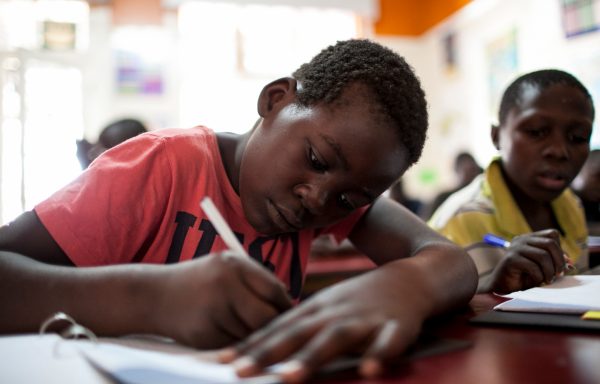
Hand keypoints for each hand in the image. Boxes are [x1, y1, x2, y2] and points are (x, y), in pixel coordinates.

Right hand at [151, 251, 291, 348]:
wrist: (153, 296)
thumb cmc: (198, 282)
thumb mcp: (225, 268)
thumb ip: (255, 281)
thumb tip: (289, 305)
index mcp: (233, 265)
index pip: (274, 290)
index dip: (284, 305)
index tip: (288, 315)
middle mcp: (224, 285)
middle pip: (266, 317)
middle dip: (272, 326)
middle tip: (273, 330)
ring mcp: (213, 310)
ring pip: (251, 334)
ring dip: (251, 336)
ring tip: (237, 326)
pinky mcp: (204, 333)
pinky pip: (233, 345)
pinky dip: (234, 344)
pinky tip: (221, 332)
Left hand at [219, 263, 428, 381]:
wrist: (410, 278)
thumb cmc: (361, 298)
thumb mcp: (327, 307)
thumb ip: (300, 328)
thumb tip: (264, 349)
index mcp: (317, 309)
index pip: (278, 328)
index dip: (250, 345)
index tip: (221, 361)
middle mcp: (335, 313)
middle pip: (297, 333)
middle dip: (268, 354)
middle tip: (239, 373)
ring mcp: (365, 319)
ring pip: (335, 338)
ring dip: (312, 358)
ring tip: (288, 378)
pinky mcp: (397, 327)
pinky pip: (388, 343)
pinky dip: (378, 355)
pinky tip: (368, 371)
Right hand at [487, 229, 565, 292]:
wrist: (503, 286)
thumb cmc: (523, 277)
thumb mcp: (542, 267)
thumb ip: (554, 262)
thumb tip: (570, 262)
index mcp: (529, 238)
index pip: (552, 235)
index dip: (561, 250)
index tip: (560, 266)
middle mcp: (521, 239)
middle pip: (550, 243)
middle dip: (558, 261)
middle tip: (557, 275)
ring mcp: (515, 248)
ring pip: (543, 255)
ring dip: (549, 272)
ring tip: (547, 280)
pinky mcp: (511, 259)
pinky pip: (533, 267)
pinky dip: (538, 277)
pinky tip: (536, 282)